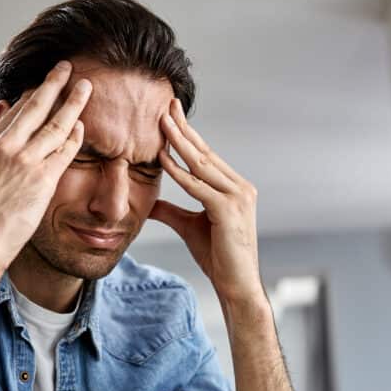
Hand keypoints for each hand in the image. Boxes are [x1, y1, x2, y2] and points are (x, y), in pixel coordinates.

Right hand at [0, 61, 90, 275]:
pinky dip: (75, 135)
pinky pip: (63, 151)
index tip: (47, 82)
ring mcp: (23, 162)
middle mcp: (4, 148)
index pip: (15, 111)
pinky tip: (84, 124)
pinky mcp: (41, 180)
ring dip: (72, 102)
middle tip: (67, 67)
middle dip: (53, 84)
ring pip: (54, 124)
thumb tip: (2, 108)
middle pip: (34, 107)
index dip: (33, 94)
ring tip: (86, 86)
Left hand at [151, 99, 264, 305]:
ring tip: (161, 121)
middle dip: (184, 128)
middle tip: (167, 105)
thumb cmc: (218, 257)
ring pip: (202, 164)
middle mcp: (240, 187)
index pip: (207, 156)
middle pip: (205, 153)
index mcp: (235, 188)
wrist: (236, 284)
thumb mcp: (189, 227)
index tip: (171, 115)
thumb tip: (150, 202)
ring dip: (180, 141)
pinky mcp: (228, 210)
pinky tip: (162, 158)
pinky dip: (179, 172)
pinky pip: (198, 186)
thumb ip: (171, 211)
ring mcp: (237, 197)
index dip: (188, 135)